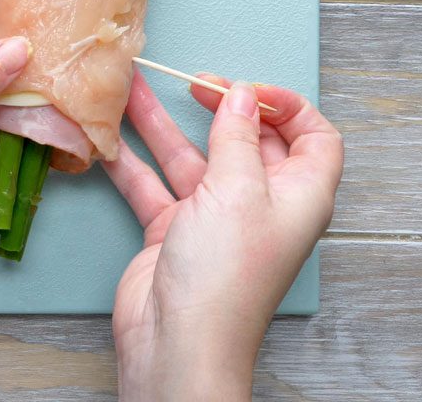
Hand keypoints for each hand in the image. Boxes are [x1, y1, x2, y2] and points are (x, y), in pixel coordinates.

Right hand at [104, 72, 342, 400]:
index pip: (313, 138)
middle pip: (246, 141)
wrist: (178, 340)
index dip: (288, 106)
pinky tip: (108, 137)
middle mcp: (260, 202)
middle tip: (192, 82)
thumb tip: (243, 95)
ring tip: (133, 89)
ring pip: (190, 157)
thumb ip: (237, 136)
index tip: (250, 88)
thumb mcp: (238, 190)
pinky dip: (132, 161)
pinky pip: (153, 183)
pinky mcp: (174, 229)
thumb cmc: (225, 276)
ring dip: (161, 125)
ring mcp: (214, 217)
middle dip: (219, 106)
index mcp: (298, 194)